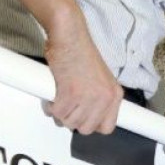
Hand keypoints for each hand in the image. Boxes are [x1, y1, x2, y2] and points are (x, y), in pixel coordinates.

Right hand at [43, 11, 122, 134]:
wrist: (70, 36)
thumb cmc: (80, 53)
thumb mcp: (100, 79)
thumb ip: (99, 98)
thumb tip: (88, 116)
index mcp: (114, 94)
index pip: (107, 127)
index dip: (91, 124)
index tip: (82, 118)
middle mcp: (104, 98)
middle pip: (85, 128)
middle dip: (72, 120)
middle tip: (67, 106)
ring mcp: (88, 97)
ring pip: (69, 122)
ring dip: (60, 113)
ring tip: (59, 98)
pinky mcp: (70, 93)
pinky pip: (57, 113)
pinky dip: (50, 106)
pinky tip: (52, 96)